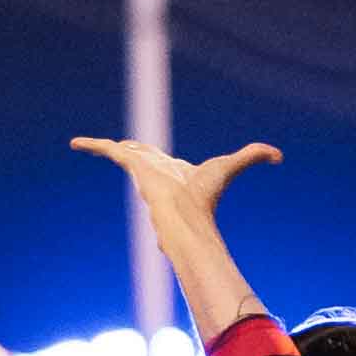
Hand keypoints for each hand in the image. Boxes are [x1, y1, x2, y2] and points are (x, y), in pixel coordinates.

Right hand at [77, 137, 277, 322]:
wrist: (187, 213)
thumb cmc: (207, 196)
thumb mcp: (233, 165)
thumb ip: (255, 156)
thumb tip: (280, 155)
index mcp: (172, 169)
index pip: (159, 159)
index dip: (154, 156)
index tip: (145, 155)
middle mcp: (153, 167)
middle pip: (138, 153)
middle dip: (128, 150)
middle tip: (117, 149)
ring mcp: (140, 166)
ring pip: (120, 151)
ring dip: (104, 147)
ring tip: (86, 144)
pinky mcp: (130, 164)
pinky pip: (108, 150)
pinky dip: (93, 145)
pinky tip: (75, 142)